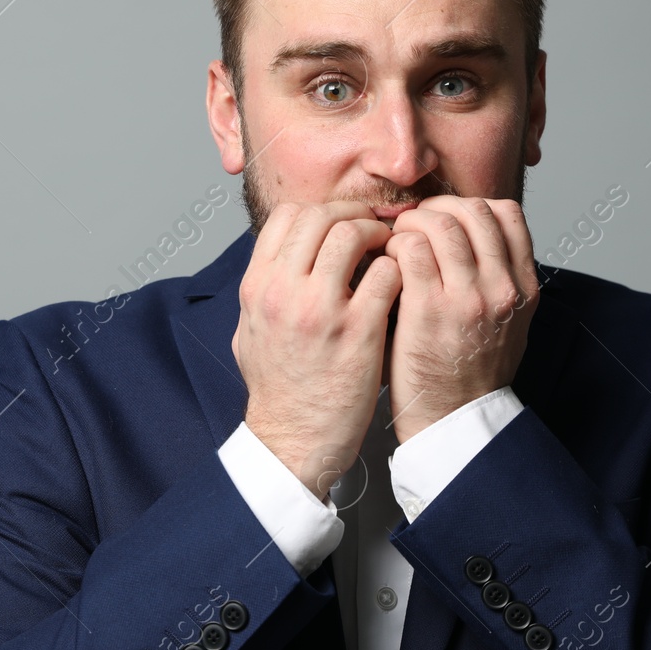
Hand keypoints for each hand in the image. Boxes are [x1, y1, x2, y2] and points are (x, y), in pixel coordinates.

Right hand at [232, 202, 400, 501]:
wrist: (293, 439)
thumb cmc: (276, 389)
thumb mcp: (249, 330)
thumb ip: (264, 290)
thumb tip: (281, 259)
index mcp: (256, 286)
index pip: (287, 216)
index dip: (321, 210)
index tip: (342, 222)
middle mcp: (282, 290)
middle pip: (322, 215)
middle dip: (355, 214)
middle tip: (375, 228)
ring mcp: (320, 309)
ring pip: (354, 234)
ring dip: (380, 236)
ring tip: (391, 251)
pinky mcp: (357, 331)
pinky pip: (385, 274)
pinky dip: (398, 269)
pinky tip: (401, 283)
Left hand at [384, 197, 538, 444]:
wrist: (453, 420)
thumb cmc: (469, 371)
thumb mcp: (506, 322)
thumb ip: (497, 278)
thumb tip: (471, 235)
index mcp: (524, 287)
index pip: (507, 214)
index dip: (470, 205)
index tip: (446, 218)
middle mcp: (502, 288)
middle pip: (473, 210)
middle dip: (436, 207)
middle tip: (413, 223)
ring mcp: (468, 298)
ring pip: (441, 223)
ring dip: (411, 223)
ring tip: (397, 241)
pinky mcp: (430, 310)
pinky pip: (411, 250)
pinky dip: (395, 245)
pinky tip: (387, 263)